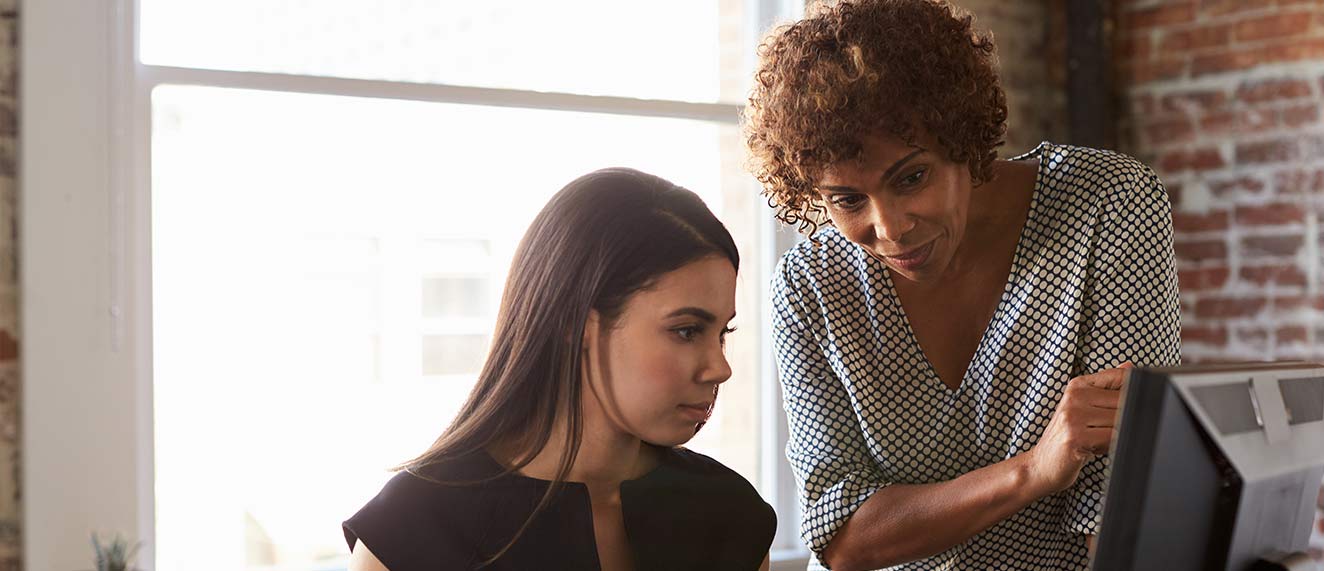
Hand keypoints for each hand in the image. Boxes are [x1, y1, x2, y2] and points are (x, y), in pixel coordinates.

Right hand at [1025, 362, 1132, 493]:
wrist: (1042, 464)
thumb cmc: (1066, 437)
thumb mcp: (1083, 408)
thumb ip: (1106, 388)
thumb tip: (1130, 367)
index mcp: (1078, 385)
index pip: (1121, 378)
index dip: (1132, 394)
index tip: (1125, 408)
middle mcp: (1074, 397)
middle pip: (1125, 401)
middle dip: (1125, 419)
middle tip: (1107, 431)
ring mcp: (1073, 416)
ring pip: (1121, 420)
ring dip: (1117, 434)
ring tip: (1099, 440)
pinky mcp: (1076, 437)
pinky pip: (1112, 438)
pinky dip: (1111, 446)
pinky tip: (1096, 449)